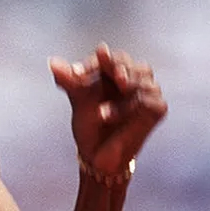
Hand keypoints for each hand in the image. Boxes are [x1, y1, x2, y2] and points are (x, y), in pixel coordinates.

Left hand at [48, 43, 166, 175]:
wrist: (98, 153)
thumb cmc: (89, 122)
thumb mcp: (77, 99)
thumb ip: (69, 80)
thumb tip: (52, 62)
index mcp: (115, 70)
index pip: (109, 57)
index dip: (95, 63)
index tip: (76, 74)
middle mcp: (134, 77)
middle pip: (126, 63)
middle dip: (112, 69)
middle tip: (106, 77)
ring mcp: (148, 91)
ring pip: (136, 81)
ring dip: (117, 95)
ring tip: (100, 114)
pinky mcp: (157, 108)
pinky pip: (145, 101)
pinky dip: (126, 109)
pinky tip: (109, 118)